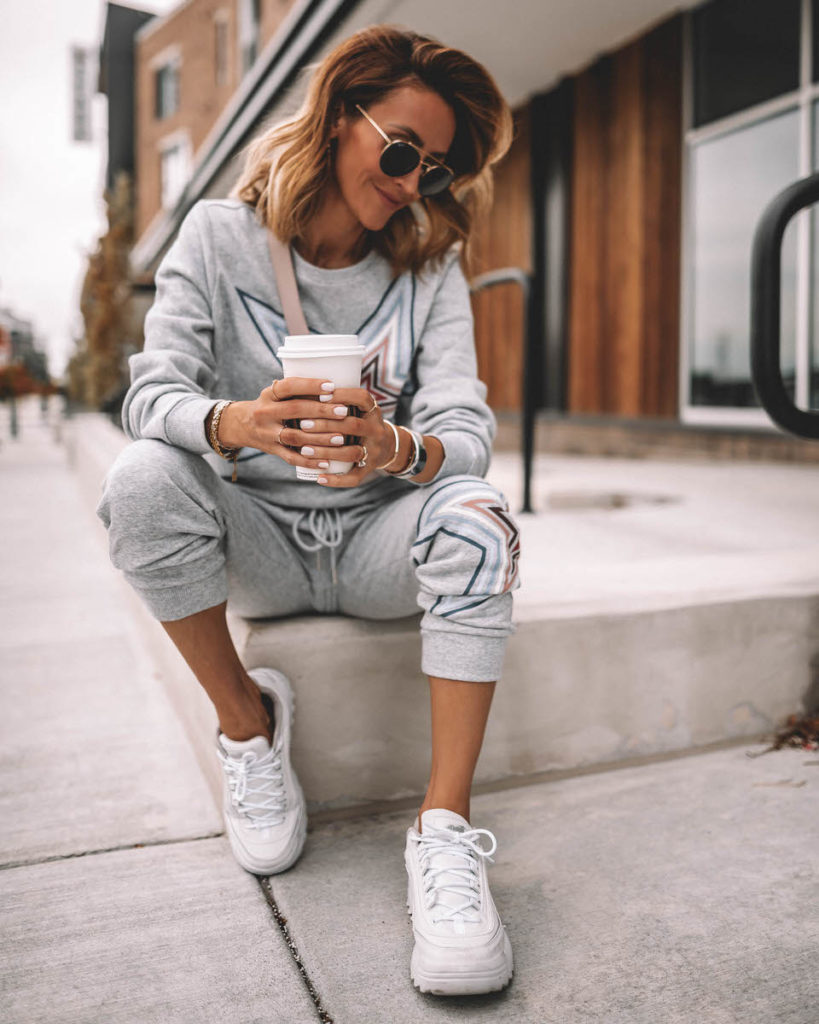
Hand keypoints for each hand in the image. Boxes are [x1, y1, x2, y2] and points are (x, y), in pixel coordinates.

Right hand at [217, 378, 393, 485]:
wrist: (240, 425)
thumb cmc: (270, 405)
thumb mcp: (276, 394)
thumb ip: (298, 392)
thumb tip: (335, 387)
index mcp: (268, 394)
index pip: (288, 386)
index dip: (310, 385)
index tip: (332, 386)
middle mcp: (265, 412)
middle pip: (295, 410)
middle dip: (321, 411)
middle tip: (344, 411)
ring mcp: (267, 433)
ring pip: (295, 437)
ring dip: (319, 438)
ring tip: (341, 438)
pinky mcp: (272, 450)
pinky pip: (291, 458)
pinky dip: (309, 461)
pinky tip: (326, 462)